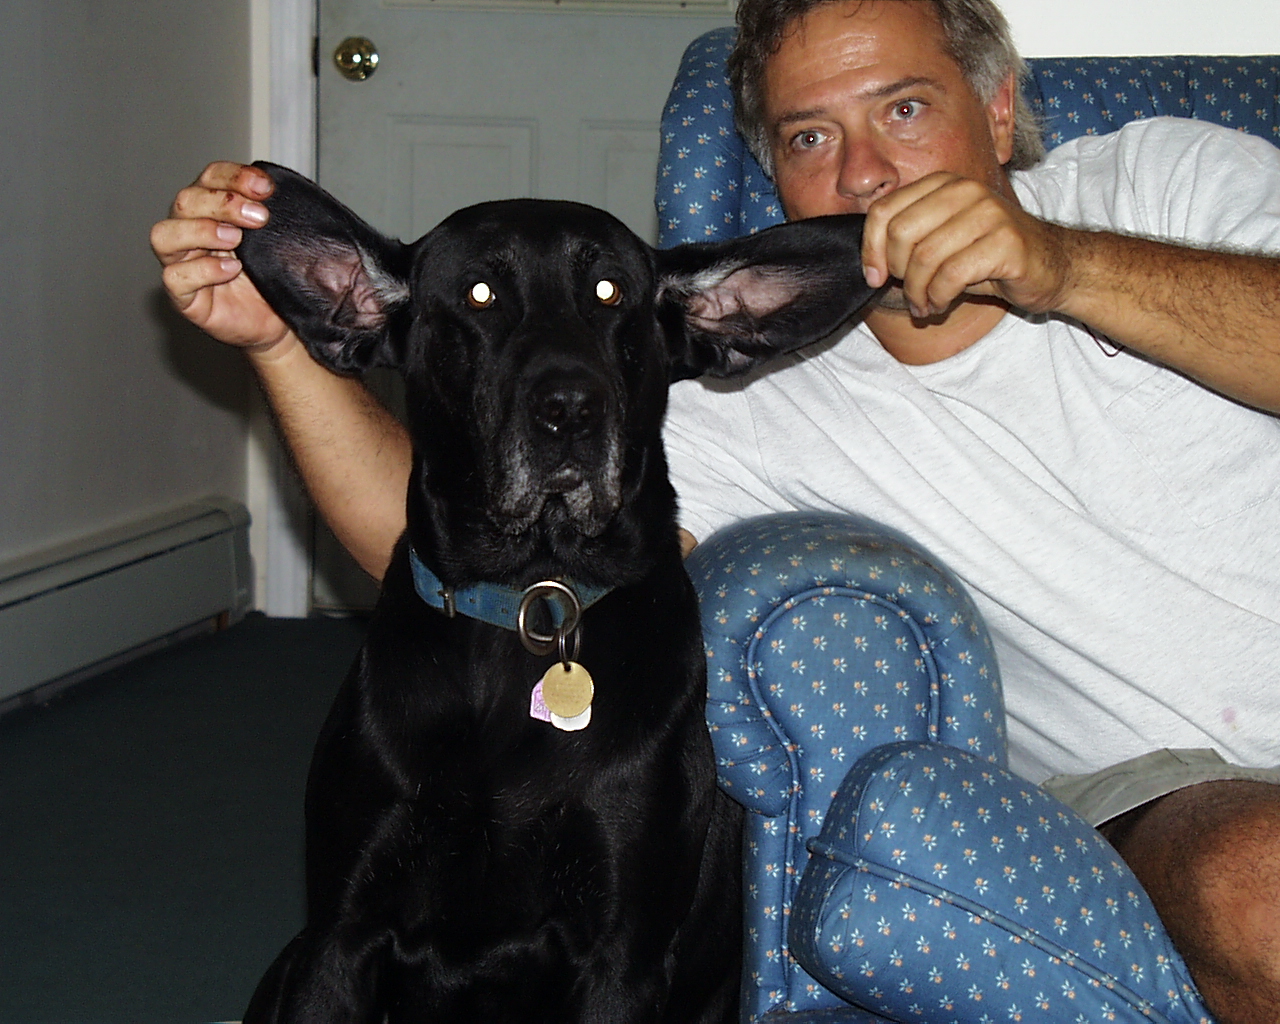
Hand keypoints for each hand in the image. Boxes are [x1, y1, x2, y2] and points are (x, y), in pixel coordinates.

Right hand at [150, 161, 294, 355]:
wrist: (280, 324)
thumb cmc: (273, 279)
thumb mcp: (276, 240)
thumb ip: (270, 213)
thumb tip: (275, 187)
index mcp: (212, 211)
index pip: (209, 178)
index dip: (233, 176)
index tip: (265, 187)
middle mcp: (191, 232)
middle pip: (185, 201)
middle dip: (223, 203)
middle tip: (259, 217)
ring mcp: (183, 264)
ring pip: (165, 235)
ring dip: (202, 231)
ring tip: (236, 239)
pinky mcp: (184, 298)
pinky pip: (174, 277)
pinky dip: (202, 270)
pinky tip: (230, 269)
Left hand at [860, 172, 1072, 318]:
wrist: (1051, 266)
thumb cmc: (988, 258)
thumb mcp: (942, 242)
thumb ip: (909, 241)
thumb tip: (870, 266)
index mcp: (943, 184)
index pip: (884, 211)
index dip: (871, 249)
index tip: (875, 277)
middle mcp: (964, 190)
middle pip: (900, 234)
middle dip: (897, 273)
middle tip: (911, 293)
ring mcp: (988, 212)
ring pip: (924, 258)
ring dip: (918, 292)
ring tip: (926, 304)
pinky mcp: (1006, 241)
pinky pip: (951, 275)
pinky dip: (939, 297)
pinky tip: (943, 304)